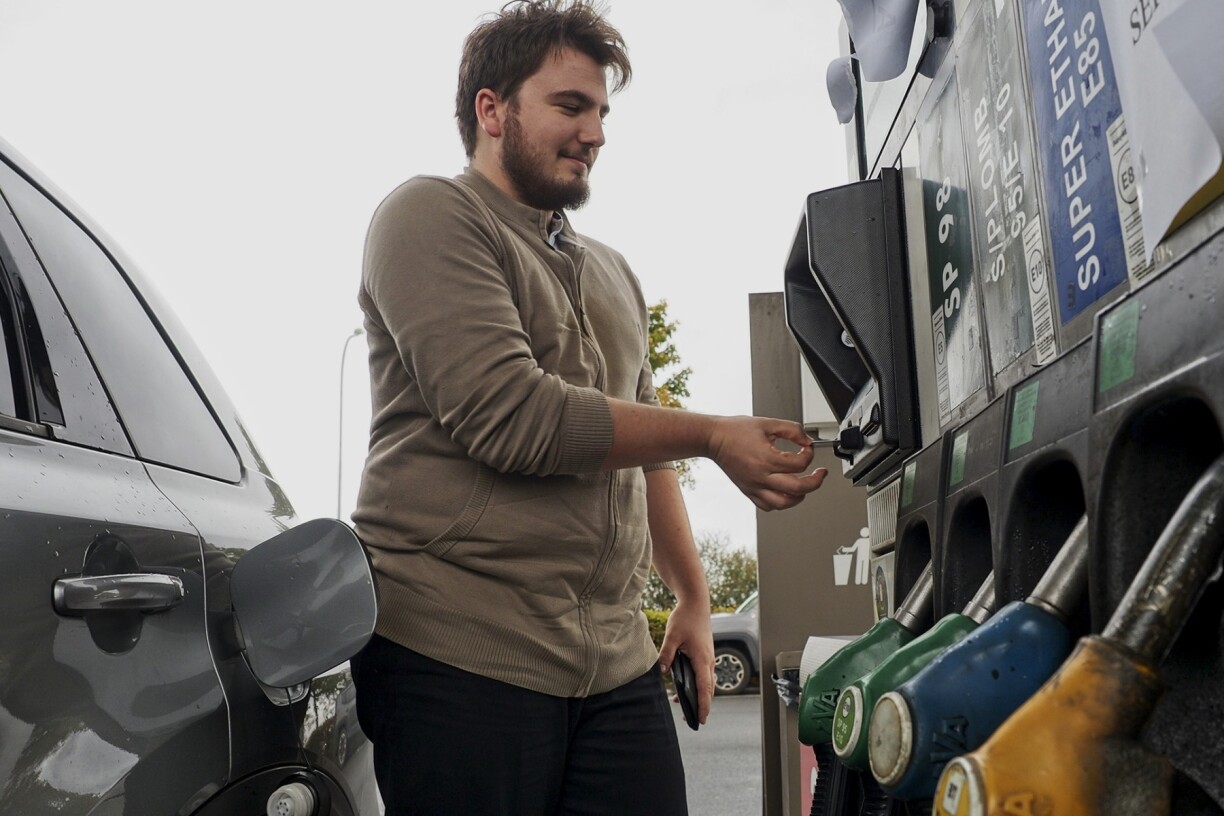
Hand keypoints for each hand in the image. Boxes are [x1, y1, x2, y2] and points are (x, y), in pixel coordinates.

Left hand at [658, 600, 714, 725]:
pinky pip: (704, 674)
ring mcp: (709, 657)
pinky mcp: (706, 654)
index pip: (705, 688)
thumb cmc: (685, 618)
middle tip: (692, 720)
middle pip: (709, 689)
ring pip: (707, 682)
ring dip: (700, 695)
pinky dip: (699, 684)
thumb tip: (662, 672)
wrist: (696, 603)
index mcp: (702, 659)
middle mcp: (709, 660)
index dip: (703, 705)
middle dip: (702, 705)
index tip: (701, 719)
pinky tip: (686, 686)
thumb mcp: (672, 636)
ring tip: (685, 706)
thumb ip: (666, 655)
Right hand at [708, 416, 828, 509]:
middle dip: (815, 482)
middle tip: (821, 474)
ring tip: (805, 487)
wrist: (714, 439)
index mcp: (766, 458)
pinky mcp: (748, 491)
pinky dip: (782, 502)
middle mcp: (760, 476)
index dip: (810, 454)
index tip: (808, 448)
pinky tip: (786, 493)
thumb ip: (792, 430)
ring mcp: (754, 486)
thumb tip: (807, 440)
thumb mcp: (768, 423)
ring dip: (800, 496)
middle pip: (798, 488)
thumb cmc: (736, 431)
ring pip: (784, 503)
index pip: (799, 464)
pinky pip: (768, 506)